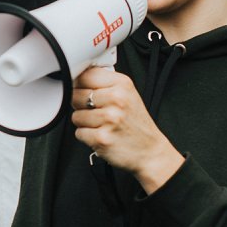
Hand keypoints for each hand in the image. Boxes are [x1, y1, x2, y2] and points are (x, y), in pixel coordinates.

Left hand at [71, 67, 184, 193]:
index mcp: (122, 84)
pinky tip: (102, 135)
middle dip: (81, 105)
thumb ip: (104, 83)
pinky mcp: (102, 138)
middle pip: (76, 95)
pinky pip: (79, 133)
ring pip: (76, 115)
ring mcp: (109, 119)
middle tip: (98, 112)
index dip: (80, 84)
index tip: (85, 91)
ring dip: (84, 123)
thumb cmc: (136, 123)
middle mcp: (116, 99)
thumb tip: (75, 78)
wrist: (150, 151)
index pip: (85, 75)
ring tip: (102, 125)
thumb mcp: (127, 94)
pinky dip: (87, 136)